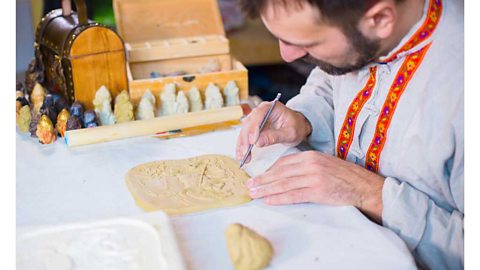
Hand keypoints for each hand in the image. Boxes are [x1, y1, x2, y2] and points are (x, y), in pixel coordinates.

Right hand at [236, 101, 311, 163]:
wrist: (297, 126)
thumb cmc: (296, 126)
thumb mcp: (290, 133)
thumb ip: (275, 137)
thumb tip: (258, 142)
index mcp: (271, 107)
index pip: (259, 114)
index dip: (254, 127)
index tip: (252, 141)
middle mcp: (260, 111)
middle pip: (248, 124)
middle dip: (245, 139)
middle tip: (245, 153)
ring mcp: (255, 119)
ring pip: (244, 131)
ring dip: (242, 145)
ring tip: (243, 157)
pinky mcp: (253, 128)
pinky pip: (245, 137)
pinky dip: (243, 146)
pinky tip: (241, 155)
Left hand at [246, 151, 384, 223]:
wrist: (365, 187)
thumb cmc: (346, 178)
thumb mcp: (324, 165)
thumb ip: (307, 167)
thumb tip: (287, 175)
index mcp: (311, 155)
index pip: (283, 162)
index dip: (269, 171)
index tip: (258, 177)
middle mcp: (310, 164)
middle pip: (280, 172)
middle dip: (262, 180)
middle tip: (248, 186)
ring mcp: (314, 177)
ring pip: (283, 183)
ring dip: (266, 190)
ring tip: (254, 194)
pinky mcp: (317, 190)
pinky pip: (293, 195)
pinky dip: (278, 198)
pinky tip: (269, 201)